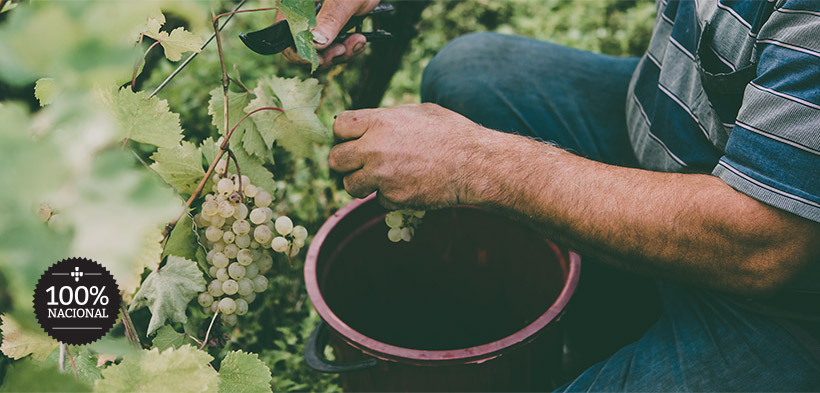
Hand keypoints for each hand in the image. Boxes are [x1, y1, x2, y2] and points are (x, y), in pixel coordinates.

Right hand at [280, 0, 379, 68]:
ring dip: (338, 52)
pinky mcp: (326, 24)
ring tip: (357, 41)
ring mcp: (312, 18)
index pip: (284, 32)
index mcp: (294, 0)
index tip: (319, 58)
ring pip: (316, 49)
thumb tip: (315, 43)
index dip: (299, 51)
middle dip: (322, 54)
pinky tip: (357, 40)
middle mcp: (299, 9)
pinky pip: (329, 45)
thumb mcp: (345, 0)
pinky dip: (344, 48)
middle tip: (343, 50)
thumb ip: (330, 20)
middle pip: (299, 45)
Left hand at [329, 103, 491, 208]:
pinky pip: (378, 199)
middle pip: (336, 159)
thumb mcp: (418, 112)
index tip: (353, 140)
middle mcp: (374, 148)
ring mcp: (382, 175)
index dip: (344, 135)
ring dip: (362, 183)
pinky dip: (389, 196)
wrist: (474, 163)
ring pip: (349, 185)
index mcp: (379, 122)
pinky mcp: (394, 198)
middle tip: (361, 164)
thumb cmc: (451, 133)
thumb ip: (387, 118)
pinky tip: (407, 185)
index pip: (338, 127)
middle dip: (346, 162)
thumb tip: (368, 123)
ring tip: (381, 178)